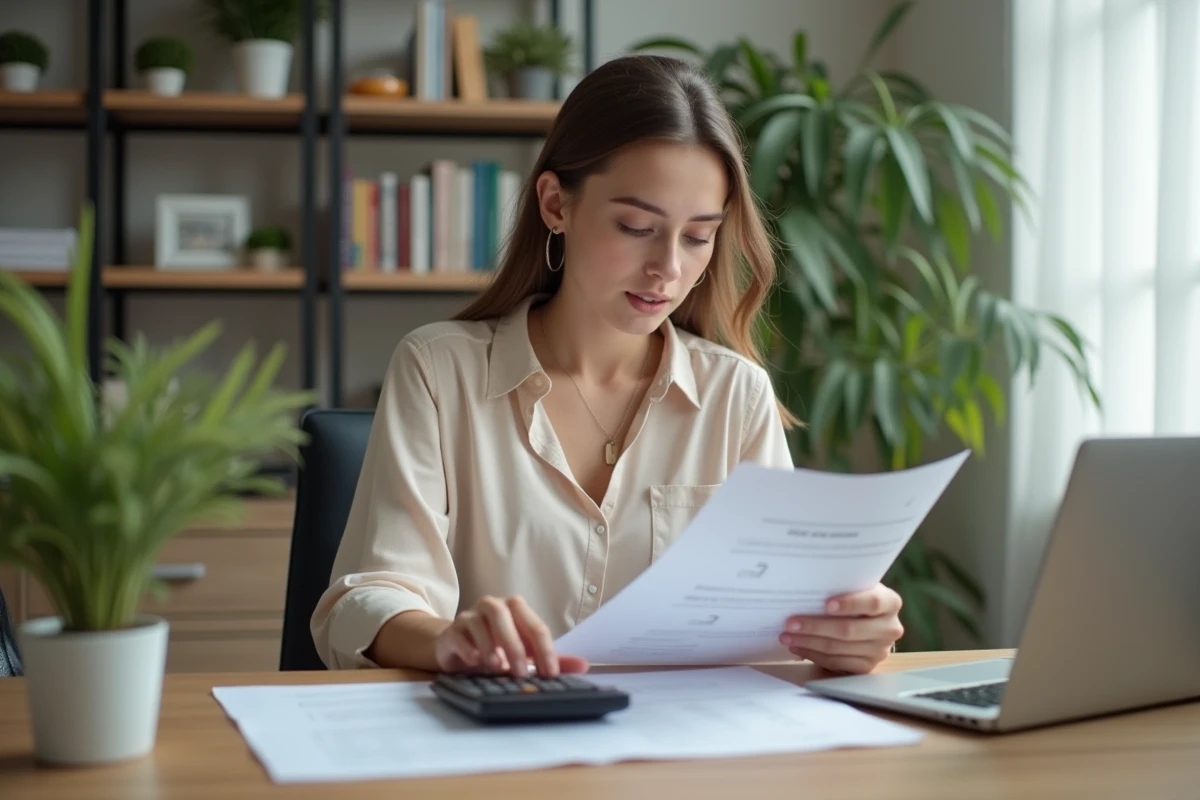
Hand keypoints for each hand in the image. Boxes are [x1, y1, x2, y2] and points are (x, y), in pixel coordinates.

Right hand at [434, 594, 588, 677]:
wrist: (456, 647)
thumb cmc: (495, 647)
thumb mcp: (525, 654)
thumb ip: (551, 658)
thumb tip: (584, 666)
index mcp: (516, 610)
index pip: (535, 626)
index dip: (545, 650)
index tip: (550, 675)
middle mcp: (493, 607)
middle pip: (505, 615)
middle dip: (515, 645)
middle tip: (521, 672)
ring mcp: (470, 617)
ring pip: (480, 622)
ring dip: (491, 645)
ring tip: (497, 668)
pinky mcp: (451, 631)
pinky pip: (459, 635)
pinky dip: (468, 649)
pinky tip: (475, 662)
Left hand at [779, 584, 903, 673]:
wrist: (870, 620)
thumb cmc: (856, 597)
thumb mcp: (856, 586)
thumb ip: (842, 586)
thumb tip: (806, 588)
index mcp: (891, 602)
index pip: (873, 603)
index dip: (849, 604)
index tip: (826, 604)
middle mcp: (890, 628)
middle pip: (849, 630)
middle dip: (815, 626)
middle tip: (790, 623)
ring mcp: (880, 651)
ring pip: (838, 648)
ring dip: (808, 642)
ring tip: (787, 636)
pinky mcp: (867, 667)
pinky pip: (836, 662)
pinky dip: (813, 654)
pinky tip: (798, 647)